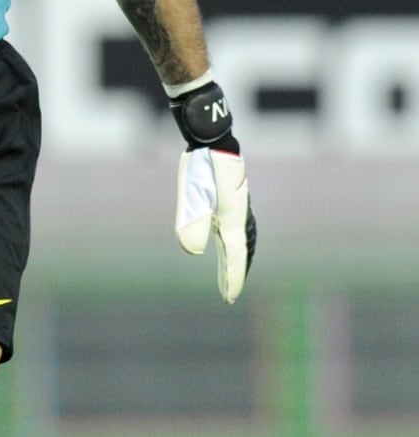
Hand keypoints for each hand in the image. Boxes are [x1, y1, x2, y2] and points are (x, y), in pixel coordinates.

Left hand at [175, 145, 255, 303]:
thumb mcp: (193, 196)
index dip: (231, 279)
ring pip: (244, 237)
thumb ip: (192, 224)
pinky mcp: (232, 195)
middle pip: (241, 250)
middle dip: (235, 272)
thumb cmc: (201, 167)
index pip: (234, 256)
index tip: (229, 299)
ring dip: (241, 255)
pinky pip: (241, 224)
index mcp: (232, 219)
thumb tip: (192, 252)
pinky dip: (240, 238)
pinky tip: (232, 235)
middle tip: (230, 294)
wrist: (211, 137)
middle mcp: (239, 214)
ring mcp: (238, 203)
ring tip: (237, 269)